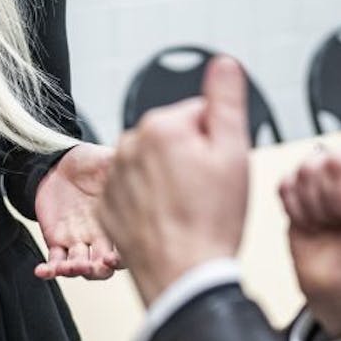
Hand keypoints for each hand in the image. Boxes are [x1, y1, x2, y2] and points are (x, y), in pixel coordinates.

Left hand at [33, 143, 122, 279]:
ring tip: (68, 267)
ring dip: (75, 271)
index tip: (114, 257)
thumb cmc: (91, 161)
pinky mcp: (57, 240)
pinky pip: (54, 261)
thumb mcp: (110, 160)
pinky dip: (49, 270)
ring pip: (80, 267)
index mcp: (117, 221)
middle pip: (104, 266)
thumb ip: (124, 166)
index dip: (123, 258)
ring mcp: (78, 241)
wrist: (62, 163)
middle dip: (99, 270)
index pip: (126, 249)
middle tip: (93, 265)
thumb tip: (140, 160)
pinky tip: (42, 270)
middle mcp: (100, 237)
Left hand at [100, 56, 250, 305]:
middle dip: (193, 159)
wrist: (184, 278)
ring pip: (154, 166)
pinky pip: (135, 192)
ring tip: (189, 211)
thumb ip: (226, 99)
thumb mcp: (233, 152)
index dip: (218, 142)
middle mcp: (129, 146)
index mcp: (161, 127)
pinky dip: (151, 202)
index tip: (221, 171)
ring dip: (171, 180)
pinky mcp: (107, 208)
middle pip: (175, 139)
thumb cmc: (211, 221)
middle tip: (208, 193)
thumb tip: (223, 62)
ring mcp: (114, 179)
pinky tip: (169, 221)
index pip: (200, 115)